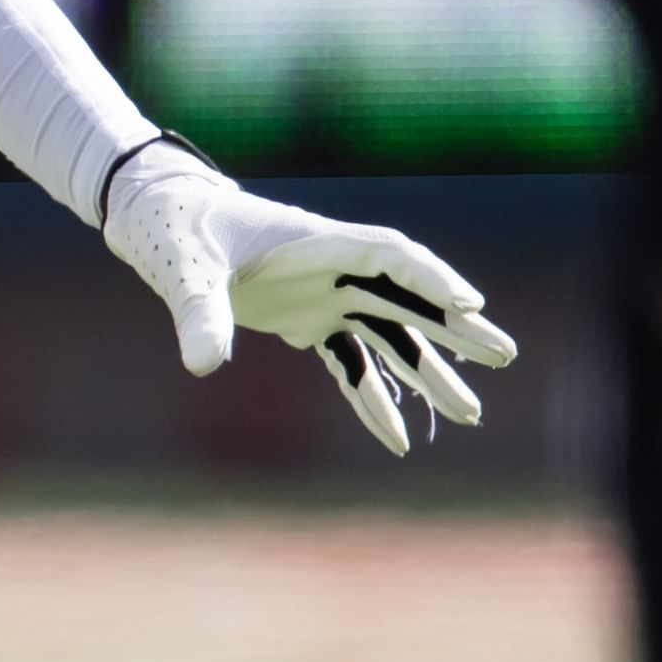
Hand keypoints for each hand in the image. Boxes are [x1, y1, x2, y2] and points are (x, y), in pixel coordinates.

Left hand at [104, 143, 515, 453]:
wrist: (157, 219)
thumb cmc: (173, 231)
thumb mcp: (182, 273)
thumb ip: (197, 314)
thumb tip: (203, 365)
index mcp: (314, 241)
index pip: (389, 253)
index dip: (430, 277)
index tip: (469, 304)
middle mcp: (331, 267)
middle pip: (406, 297)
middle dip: (454, 328)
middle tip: (504, 356)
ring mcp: (323, 294)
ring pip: (389, 335)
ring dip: (427, 372)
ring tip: (471, 414)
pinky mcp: (306, 319)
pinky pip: (350, 363)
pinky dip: (372, 399)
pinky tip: (398, 442)